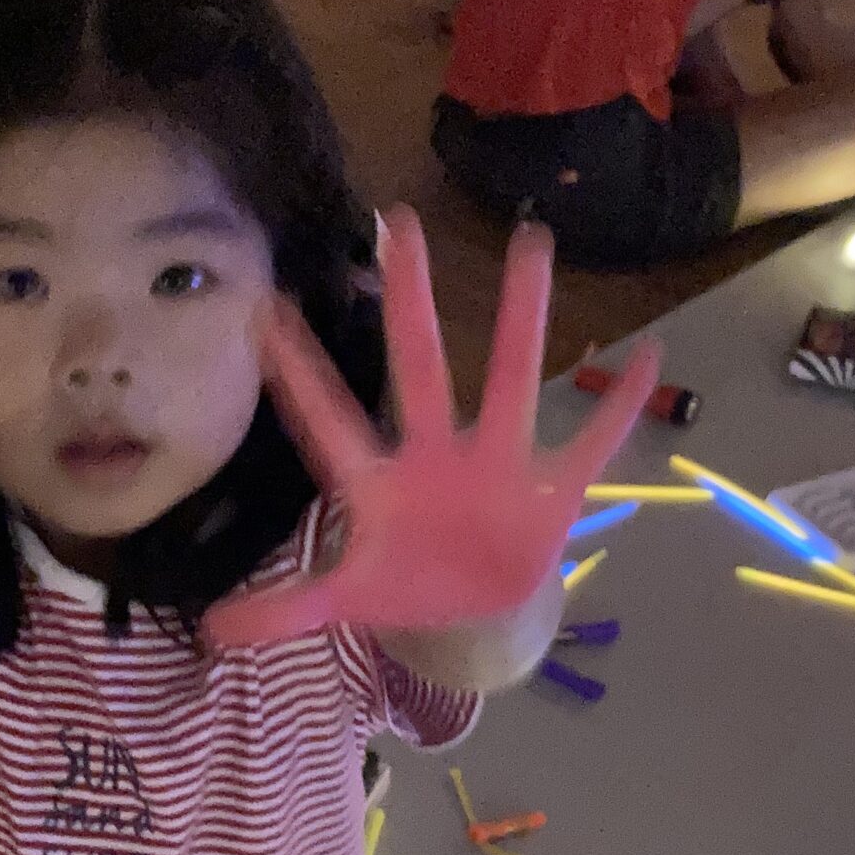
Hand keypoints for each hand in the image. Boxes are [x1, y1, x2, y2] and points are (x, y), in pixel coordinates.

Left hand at [204, 209, 657, 647]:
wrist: (474, 611)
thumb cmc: (403, 584)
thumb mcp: (342, 604)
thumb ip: (282, 611)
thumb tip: (208, 631)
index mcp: (377, 483)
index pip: (328, 421)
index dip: (299, 375)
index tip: (265, 310)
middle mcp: (435, 456)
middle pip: (419, 369)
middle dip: (410, 303)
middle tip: (398, 222)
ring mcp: (497, 467)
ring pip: (512, 382)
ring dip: (523, 320)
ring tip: (532, 242)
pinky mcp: (548, 494)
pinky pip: (590, 445)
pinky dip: (618, 410)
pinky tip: (646, 354)